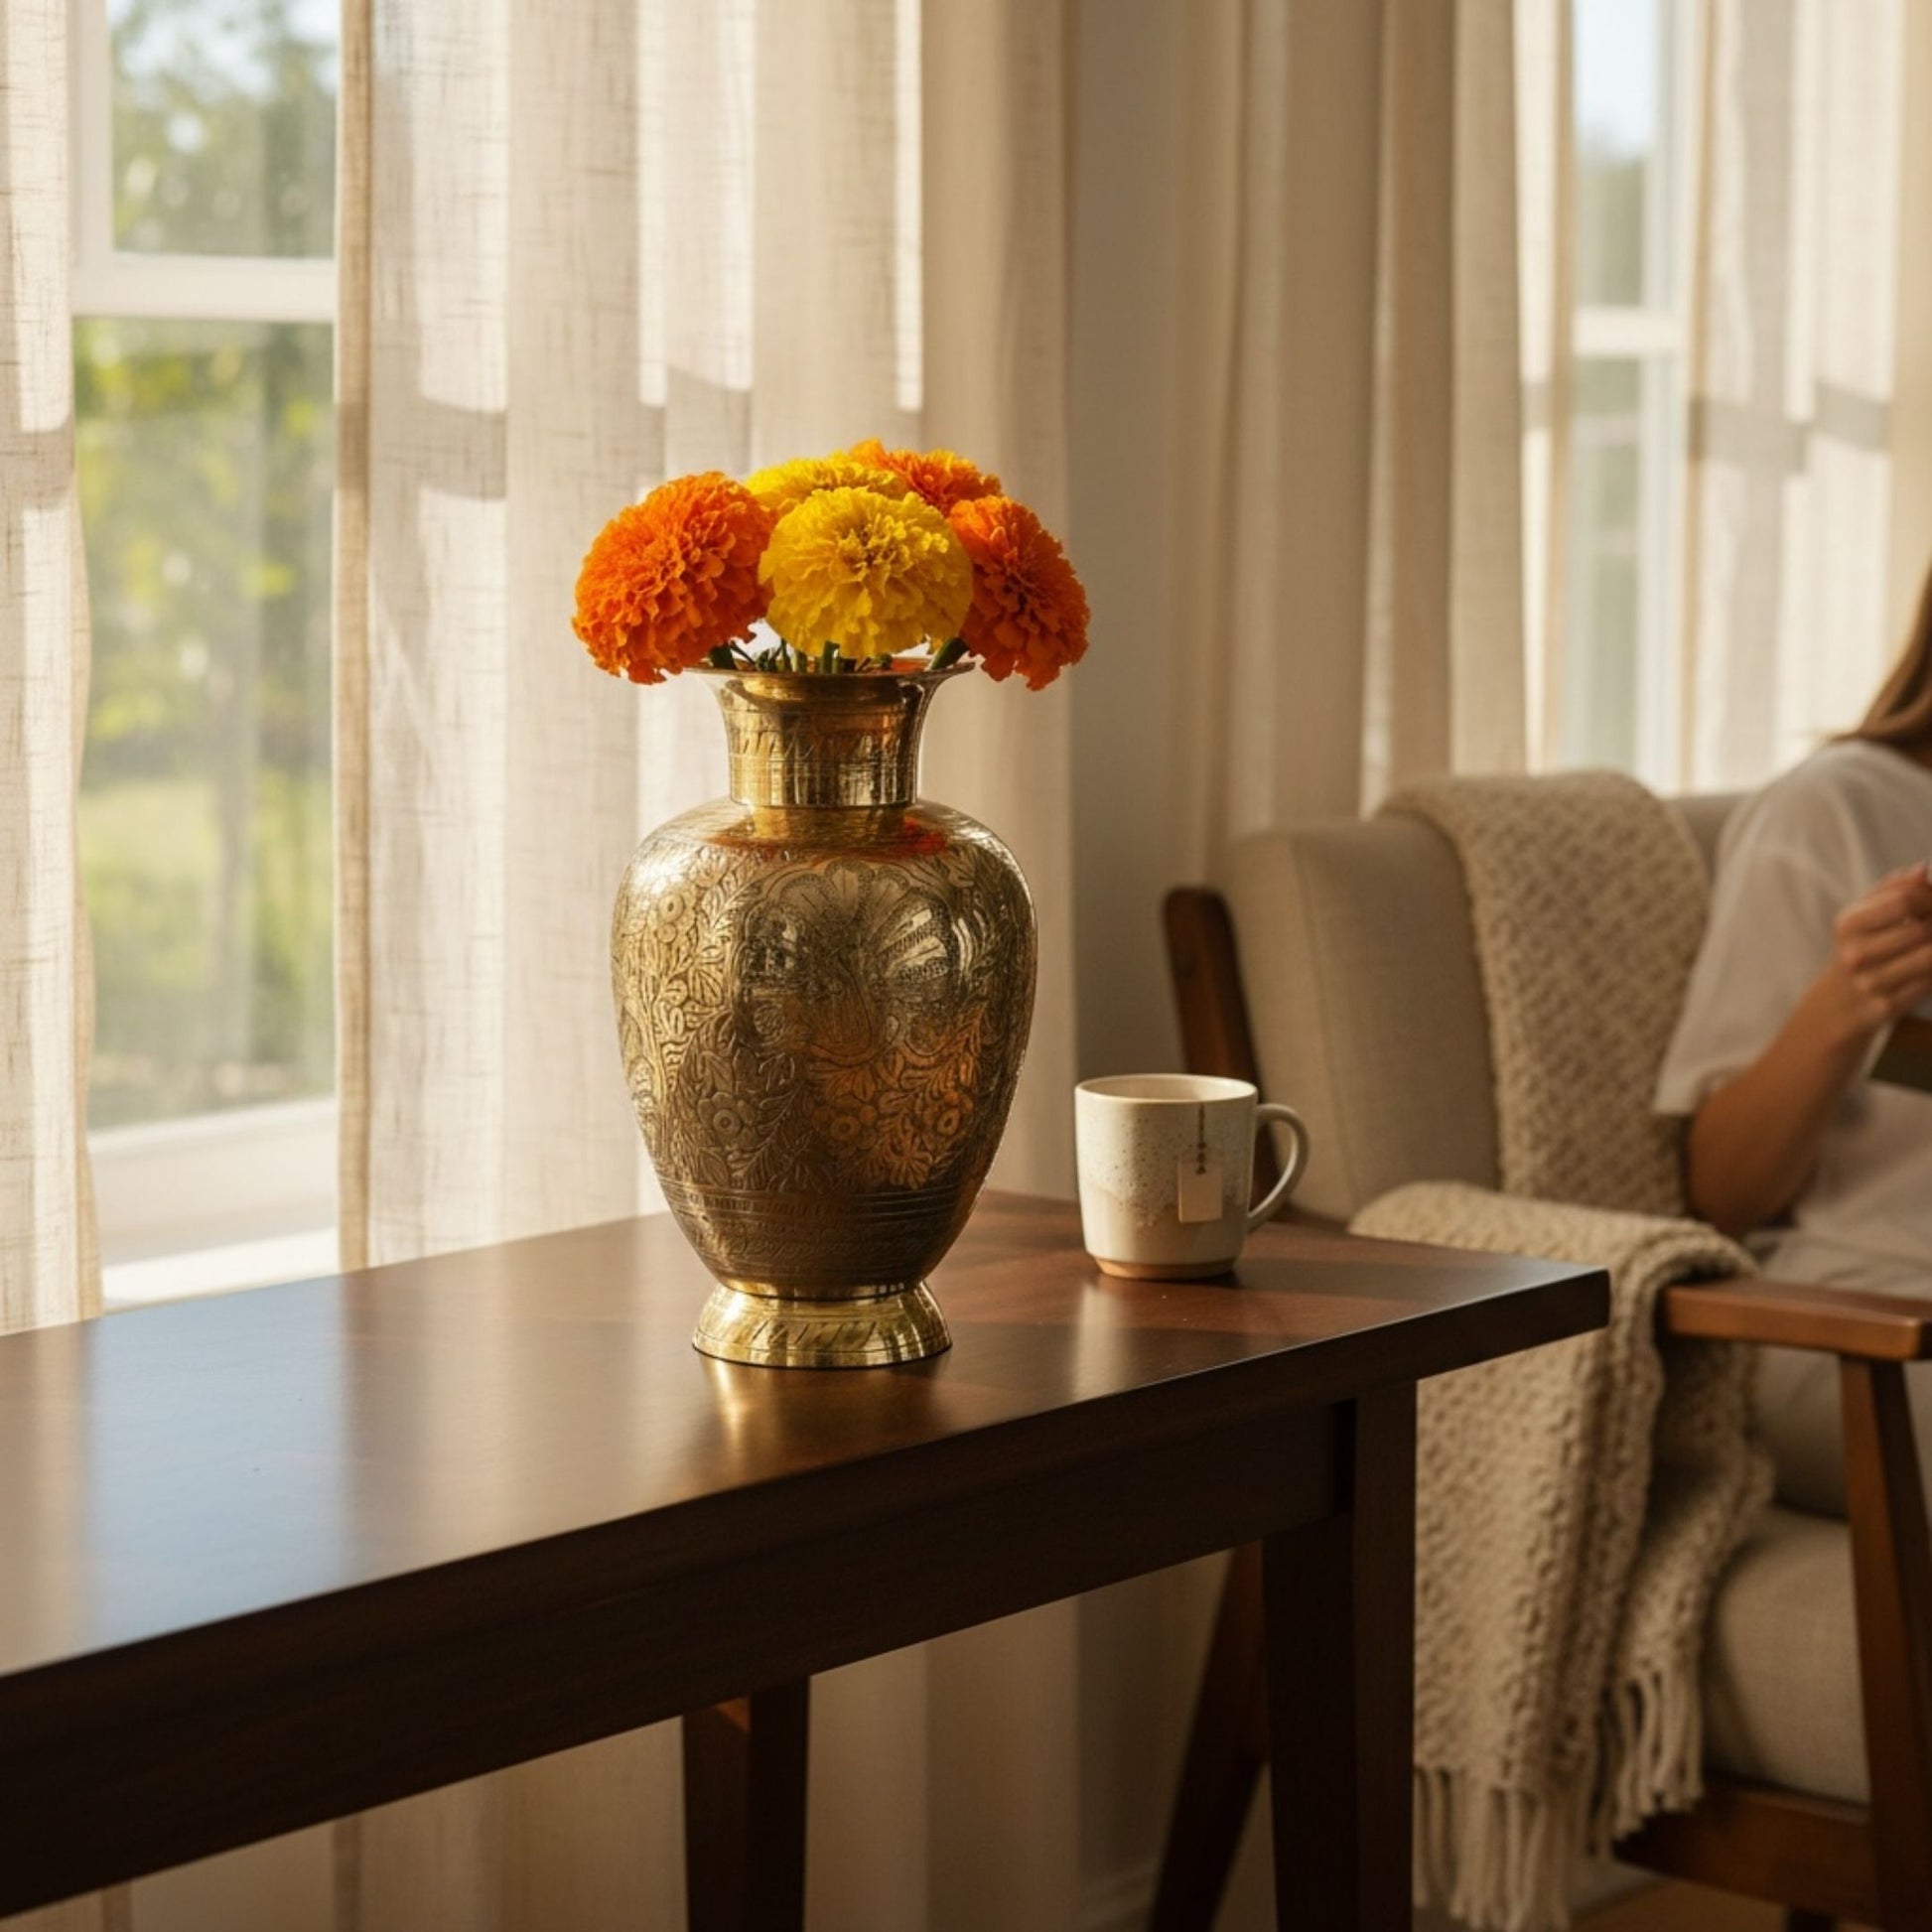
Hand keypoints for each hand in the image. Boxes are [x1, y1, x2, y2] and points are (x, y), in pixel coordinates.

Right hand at [1828, 863, 1931, 1036]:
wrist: (1838, 1004)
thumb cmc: (1861, 949)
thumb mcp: (1864, 915)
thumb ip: (1893, 888)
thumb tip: (1923, 869)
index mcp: (1849, 924)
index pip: (1906, 898)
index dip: (1930, 897)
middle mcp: (1856, 954)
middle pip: (1923, 928)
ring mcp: (1870, 983)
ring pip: (1931, 956)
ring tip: (1930, 943)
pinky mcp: (1888, 1006)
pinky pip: (1930, 981)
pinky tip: (1929, 966)